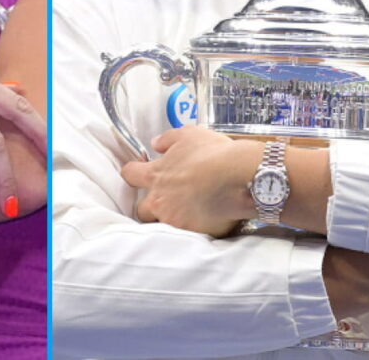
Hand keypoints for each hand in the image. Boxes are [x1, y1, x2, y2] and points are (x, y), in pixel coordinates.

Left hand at [121, 127, 259, 235]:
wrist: (238, 177)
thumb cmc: (214, 153)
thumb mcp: (189, 134)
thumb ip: (167, 139)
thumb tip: (155, 144)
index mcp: (156, 175)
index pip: (130, 174)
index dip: (133, 172)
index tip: (139, 172)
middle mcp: (160, 200)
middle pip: (141, 209)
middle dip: (150, 205)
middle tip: (168, 198)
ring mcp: (174, 220)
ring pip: (164, 224)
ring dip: (172, 217)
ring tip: (191, 210)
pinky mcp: (192, 233)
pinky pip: (188, 234)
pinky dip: (195, 226)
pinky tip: (207, 217)